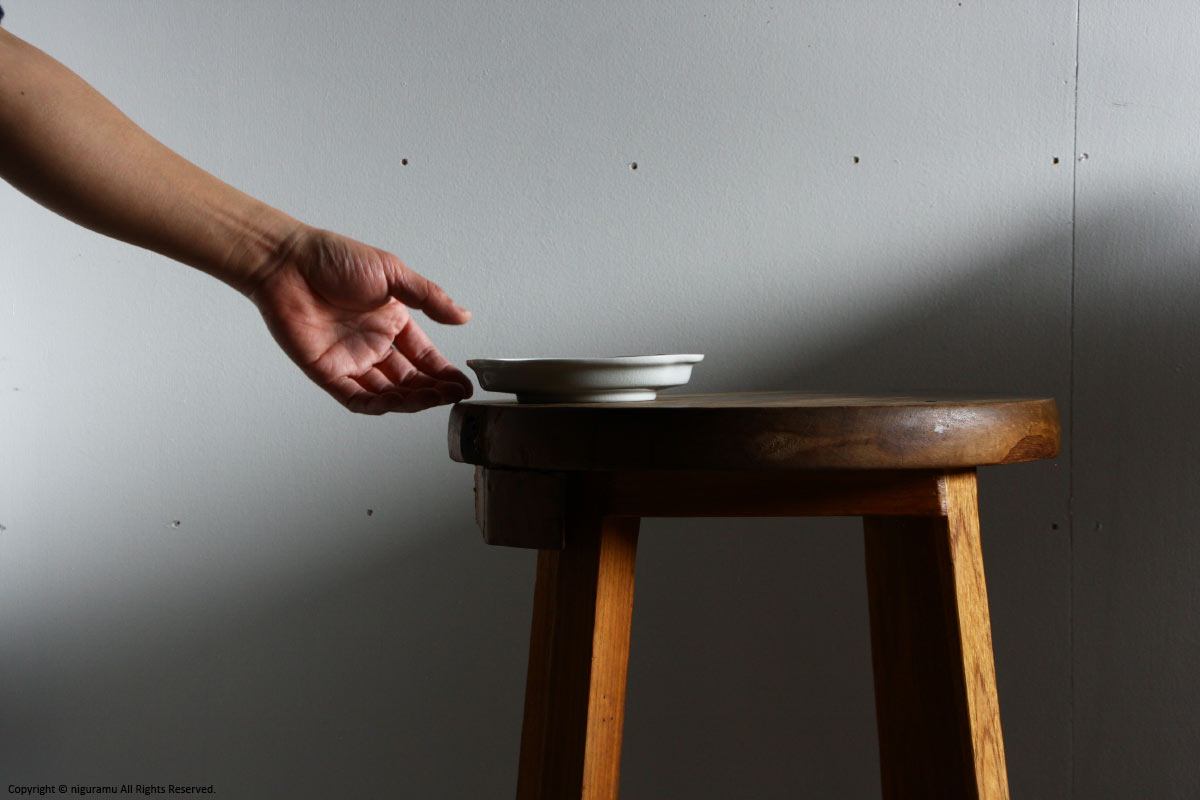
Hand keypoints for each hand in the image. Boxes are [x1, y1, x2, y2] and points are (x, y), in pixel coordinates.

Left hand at [248, 227, 473, 413]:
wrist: (287, 262)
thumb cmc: (333, 259)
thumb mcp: (393, 272)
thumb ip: (429, 298)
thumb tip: (463, 315)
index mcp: (392, 320)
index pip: (424, 356)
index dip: (444, 372)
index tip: (462, 385)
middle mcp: (373, 343)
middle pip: (409, 378)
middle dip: (432, 390)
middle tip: (451, 395)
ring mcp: (350, 359)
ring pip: (386, 392)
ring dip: (409, 400)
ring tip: (430, 400)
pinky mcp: (327, 370)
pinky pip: (354, 396)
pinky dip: (374, 405)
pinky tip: (394, 404)